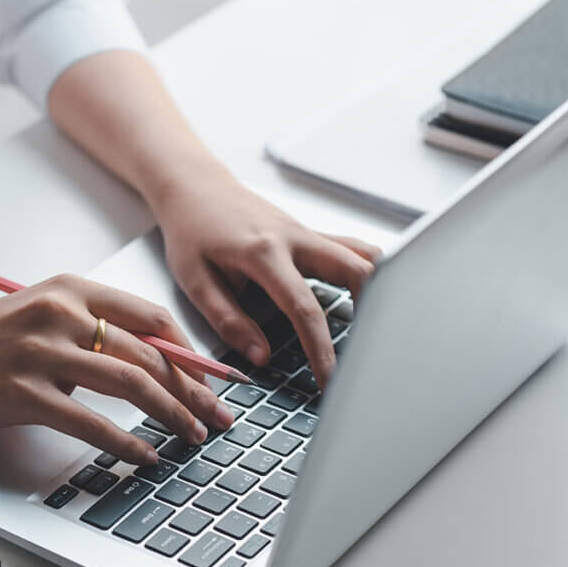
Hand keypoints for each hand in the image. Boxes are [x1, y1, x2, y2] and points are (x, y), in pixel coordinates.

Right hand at [0, 274, 235, 464]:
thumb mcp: (37, 318)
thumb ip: (86, 333)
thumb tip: (144, 367)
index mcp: (69, 289)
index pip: (149, 316)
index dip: (188, 349)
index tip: (210, 374)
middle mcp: (61, 312)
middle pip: (149, 352)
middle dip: (193, 388)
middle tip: (217, 413)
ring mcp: (42, 350)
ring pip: (131, 383)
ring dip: (172, 414)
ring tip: (192, 435)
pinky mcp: (25, 391)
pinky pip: (92, 422)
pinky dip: (127, 443)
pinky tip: (145, 457)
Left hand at [152, 171, 381, 386]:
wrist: (195, 187)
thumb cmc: (191, 231)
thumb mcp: (195, 280)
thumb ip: (228, 320)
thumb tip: (261, 356)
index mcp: (263, 253)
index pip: (304, 308)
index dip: (321, 349)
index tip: (331, 379)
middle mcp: (295, 238)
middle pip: (357, 271)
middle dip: (371, 314)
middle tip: (365, 353)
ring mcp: (308, 233)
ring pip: (364, 257)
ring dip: (376, 291)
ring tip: (372, 331)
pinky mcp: (311, 233)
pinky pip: (353, 250)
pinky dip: (369, 272)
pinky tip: (368, 298)